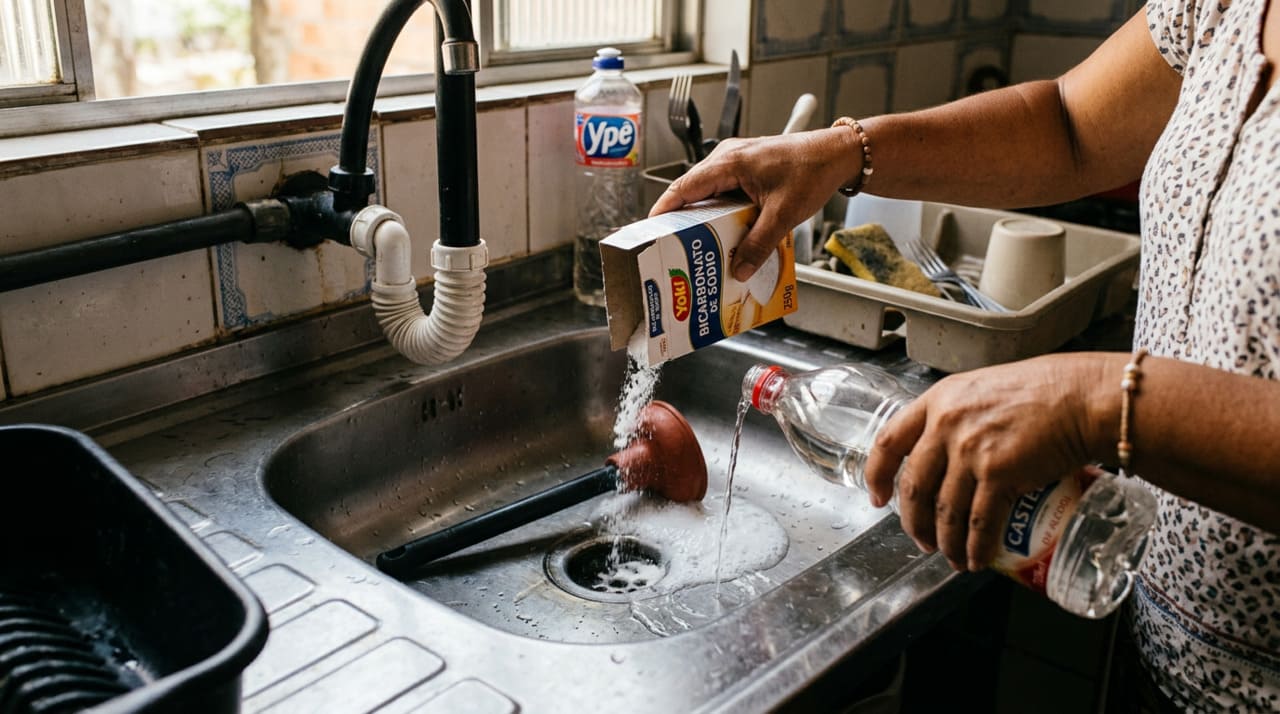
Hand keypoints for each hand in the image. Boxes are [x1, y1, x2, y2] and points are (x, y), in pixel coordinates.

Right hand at [649, 128, 861, 281]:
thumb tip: (739, 269)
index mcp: (729, 162)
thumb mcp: (783, 215)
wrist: (837, 154)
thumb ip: (758, 244)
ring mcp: (736, 161)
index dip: (663, 211)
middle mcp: (727, 158)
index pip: (684, 187)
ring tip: (699, 245)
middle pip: (692, 192)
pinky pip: (724, 191)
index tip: (649, 232)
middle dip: (683, 220)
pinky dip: (722, 212)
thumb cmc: (812, 171)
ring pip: (709, 193)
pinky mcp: (746, 168)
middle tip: (674, 247)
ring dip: (705, 218)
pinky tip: (728, 234)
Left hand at [863, 353, 1115, 571]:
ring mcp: (970, 450)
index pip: (889, 442)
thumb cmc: (1046, 390)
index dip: (877, 475)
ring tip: (952, 557)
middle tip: (921, 540)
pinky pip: (978, 522)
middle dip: (914, 522)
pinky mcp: (998, 473)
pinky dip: (976, 547)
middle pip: (914, 486)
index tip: (877, 498)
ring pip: (945, 511)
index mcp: (938, 401)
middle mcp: (947, 424)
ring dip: (946, 542)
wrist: (1083, 397)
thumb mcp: (985, 390)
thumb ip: (962, 415)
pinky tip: (977, 558)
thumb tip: (951, 449)